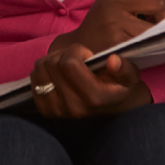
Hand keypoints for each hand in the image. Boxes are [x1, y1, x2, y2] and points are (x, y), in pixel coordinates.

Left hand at [30, 44, 152, 117]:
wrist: (106, 114)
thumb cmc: (117, 90)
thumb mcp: (130, 79)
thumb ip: (125, 68)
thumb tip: (112, 60)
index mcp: (94, 98)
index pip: (69, 63)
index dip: (76, 50)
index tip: (87, 54)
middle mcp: (72, 107)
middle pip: (52, 64)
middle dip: (64, 53)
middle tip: (77, 58)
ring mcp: (56, 110)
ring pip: (40, 68)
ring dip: (53, 60)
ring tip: (68, 64)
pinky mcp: (44, 111)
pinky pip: (34, 78)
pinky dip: (44, 70)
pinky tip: (59, 74)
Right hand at [51, 0, 164, 53]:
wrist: (79, 49)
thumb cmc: (105, 26)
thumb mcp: (122, 3)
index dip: (161, 3)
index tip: (154, 16)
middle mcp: (113, 1)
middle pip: (159, 2)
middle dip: (163, 17)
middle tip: (154, 29)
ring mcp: (112, 20)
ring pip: (154, 24)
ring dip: (156, 34)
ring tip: (144, 39)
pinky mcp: (114, 40)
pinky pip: (144, 41)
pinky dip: (147, 46)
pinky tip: (138, 48)